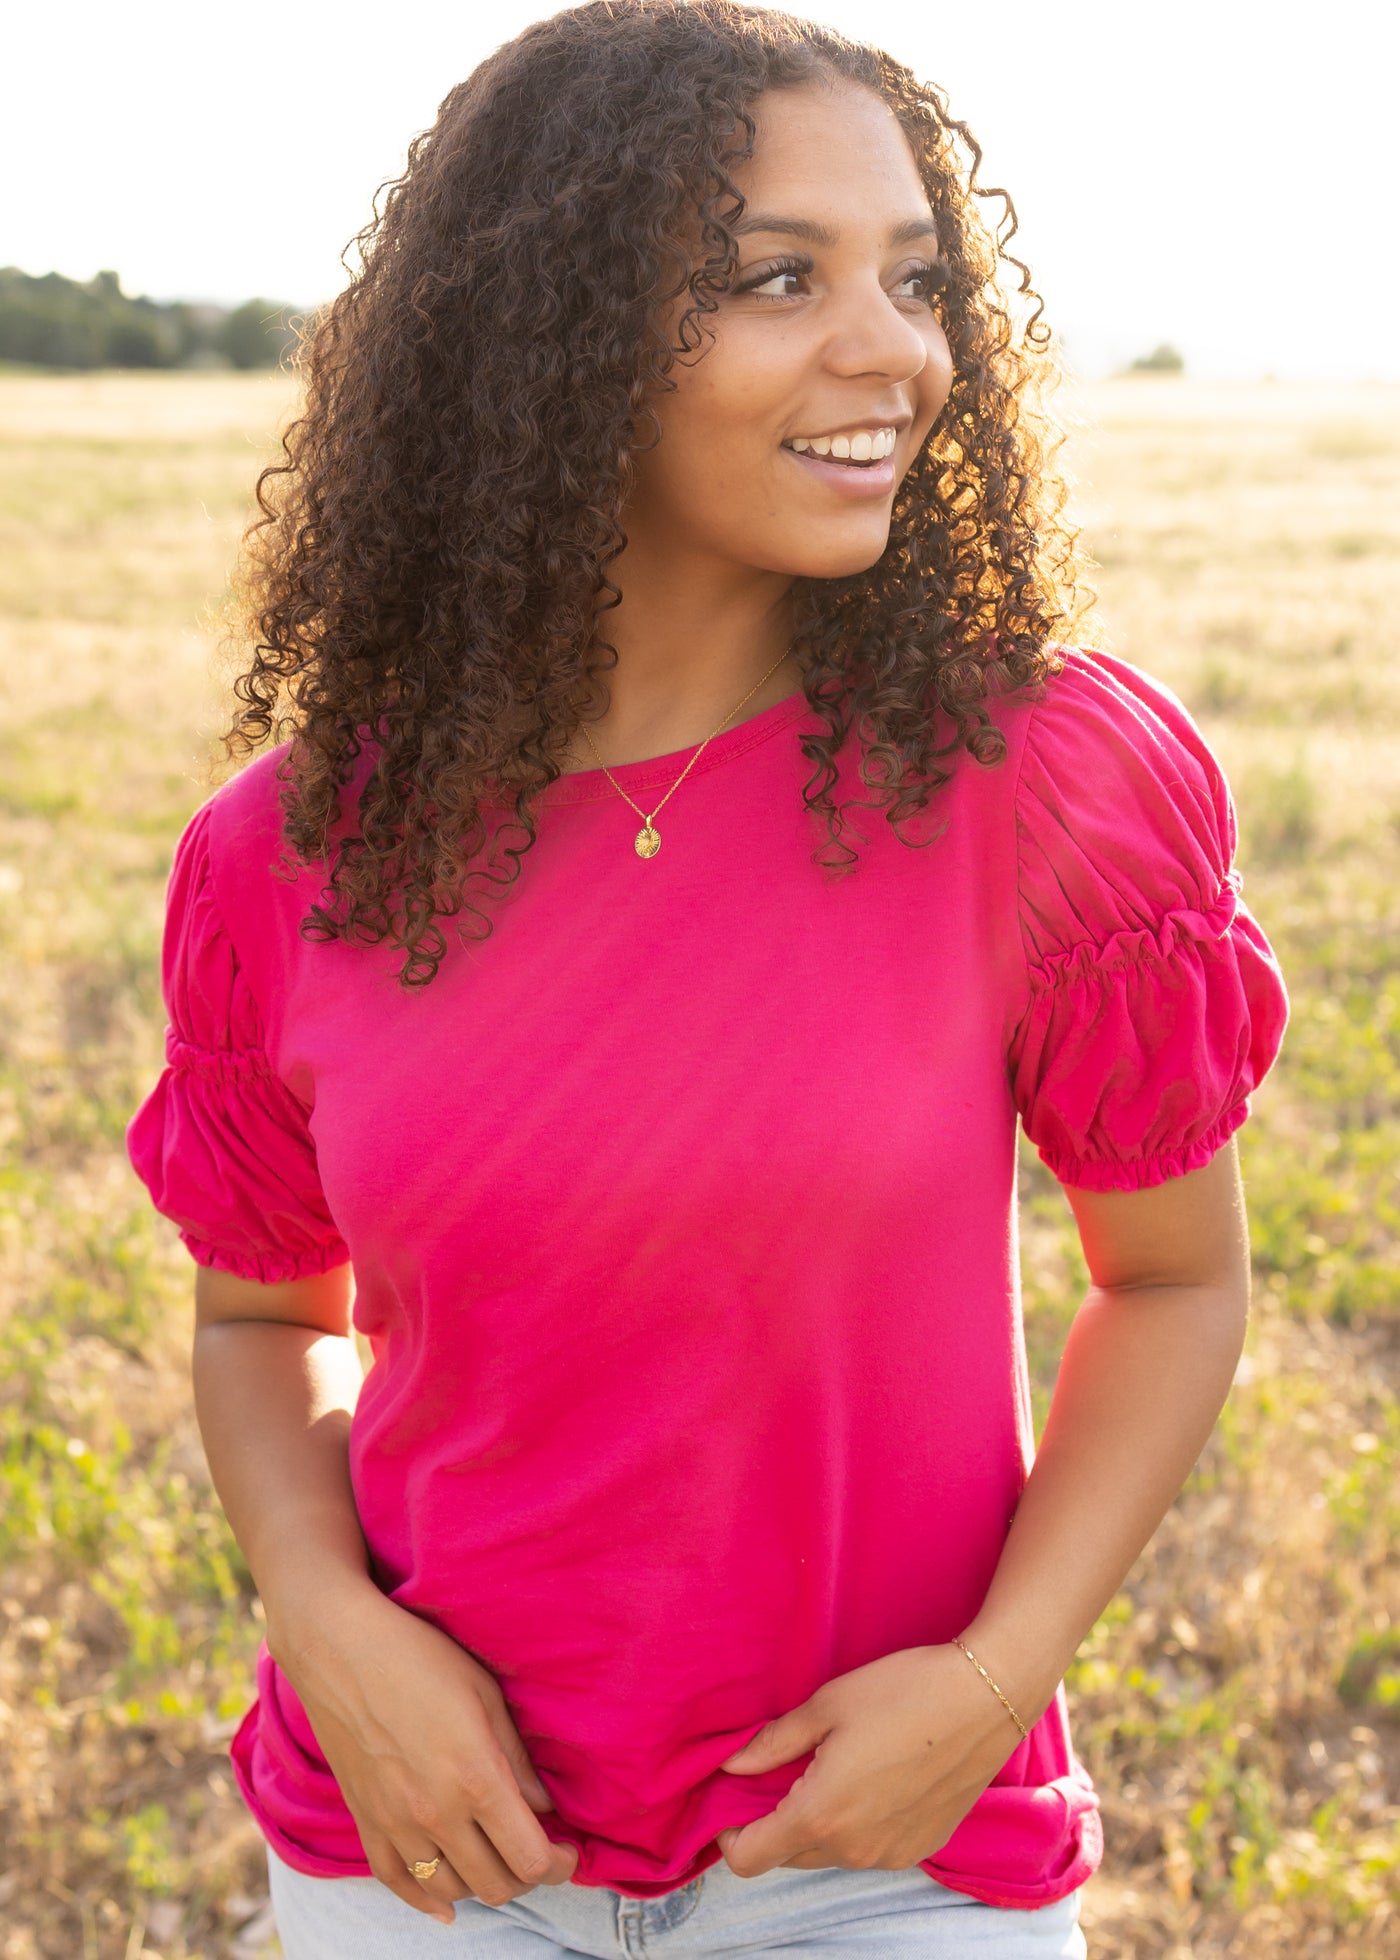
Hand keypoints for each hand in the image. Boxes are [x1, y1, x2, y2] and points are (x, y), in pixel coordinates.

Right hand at [274, 1580, 577, 1922]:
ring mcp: (396, 1825)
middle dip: (527, 1876)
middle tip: (538, 1851)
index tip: (568, 1851)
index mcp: (475, 1778)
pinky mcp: (365, 1824)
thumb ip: (516, 1758)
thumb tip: (542, 1807)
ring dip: (482, 1884)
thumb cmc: (420, 1658)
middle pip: (496, 1884)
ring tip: (497, 1859)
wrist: (339, 1649)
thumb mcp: (485, 1693)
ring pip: (451, 1892)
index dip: (559, 1864)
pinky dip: (427, 1902)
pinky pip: (399, 1884)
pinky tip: (446, 1904)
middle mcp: (437, 1814)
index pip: (530, 1857)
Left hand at [714, 1644, 1026, 1875]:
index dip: (729, 1834)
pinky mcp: (921, 1848)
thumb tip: (731, 1767)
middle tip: (783, 1770)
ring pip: (829, 1853)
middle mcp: (853, 1850)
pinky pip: (868, 1849)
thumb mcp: (827, 1706)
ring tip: (834, 1766)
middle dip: (773, 1822)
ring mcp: (890, 1855)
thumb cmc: (902, 1691)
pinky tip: (873, 1778)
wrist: (985, 1698)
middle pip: (787, 1856)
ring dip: (817, 1823)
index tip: (732, 1799)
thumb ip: (773, 1744)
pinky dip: (856, 1825)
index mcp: (821, 1815)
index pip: (750, 1859)